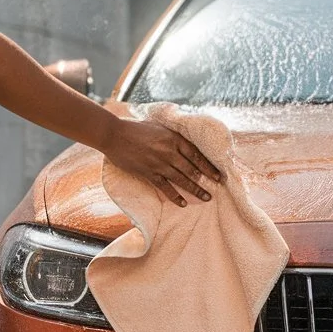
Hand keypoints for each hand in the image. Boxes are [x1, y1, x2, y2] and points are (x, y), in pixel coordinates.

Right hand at [102, 118, 222, 205]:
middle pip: (192, 169)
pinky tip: (183, 203)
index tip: (219, 175)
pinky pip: (165, 187)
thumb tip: (188, 143)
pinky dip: (175, 196)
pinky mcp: (148, 172)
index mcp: (174, 139)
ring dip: (195, 190)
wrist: (114, 134)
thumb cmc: (137, 129)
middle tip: (217, 188)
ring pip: (182, 179)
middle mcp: (169, 152)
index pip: (197, 155)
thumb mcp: (160, 128)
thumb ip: (174, 137)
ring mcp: (159, 163)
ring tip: (206, 198)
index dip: (209, 166)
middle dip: (206, 180)